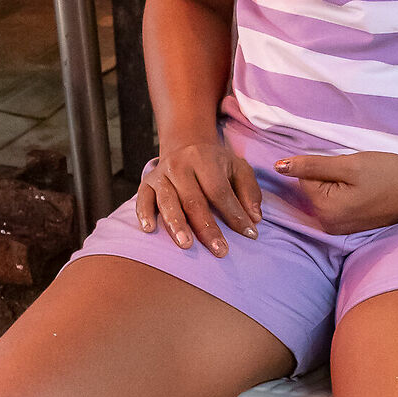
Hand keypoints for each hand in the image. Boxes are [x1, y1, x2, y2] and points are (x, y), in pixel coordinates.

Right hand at [136, 138, 262, 256]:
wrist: (185, 146)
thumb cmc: (216, 164)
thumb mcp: (238, 168)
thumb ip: (249, 192)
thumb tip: (255, 218)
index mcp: (205, 159)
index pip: (220, 191)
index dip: (234, 214)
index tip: (250, 234)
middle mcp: (180, 165)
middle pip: (193, 200)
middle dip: (207, 228)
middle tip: (220, 251)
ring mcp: (161, 174)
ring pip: (168, 201)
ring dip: (176, 224)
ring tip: (186, 245)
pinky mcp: (147, 183)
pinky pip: (142, 199)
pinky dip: (144, 213)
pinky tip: (149, 229)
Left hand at [274, 150, 397, 233]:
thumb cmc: (387, 174)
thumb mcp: (349, 165)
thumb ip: (312, 166)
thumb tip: (278, 166)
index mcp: (325, 210)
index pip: (304, 178)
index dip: (325, 166)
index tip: (348, 168)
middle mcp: (328, 224)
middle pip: (313, 188)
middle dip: (331, 176)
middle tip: (357, 175)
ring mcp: (339, 228)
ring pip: (325, 194)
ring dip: (339, 184)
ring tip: (362, 184)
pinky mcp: (349, 226)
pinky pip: (336, 203)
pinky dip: (346, 193)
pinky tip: (364, 192)